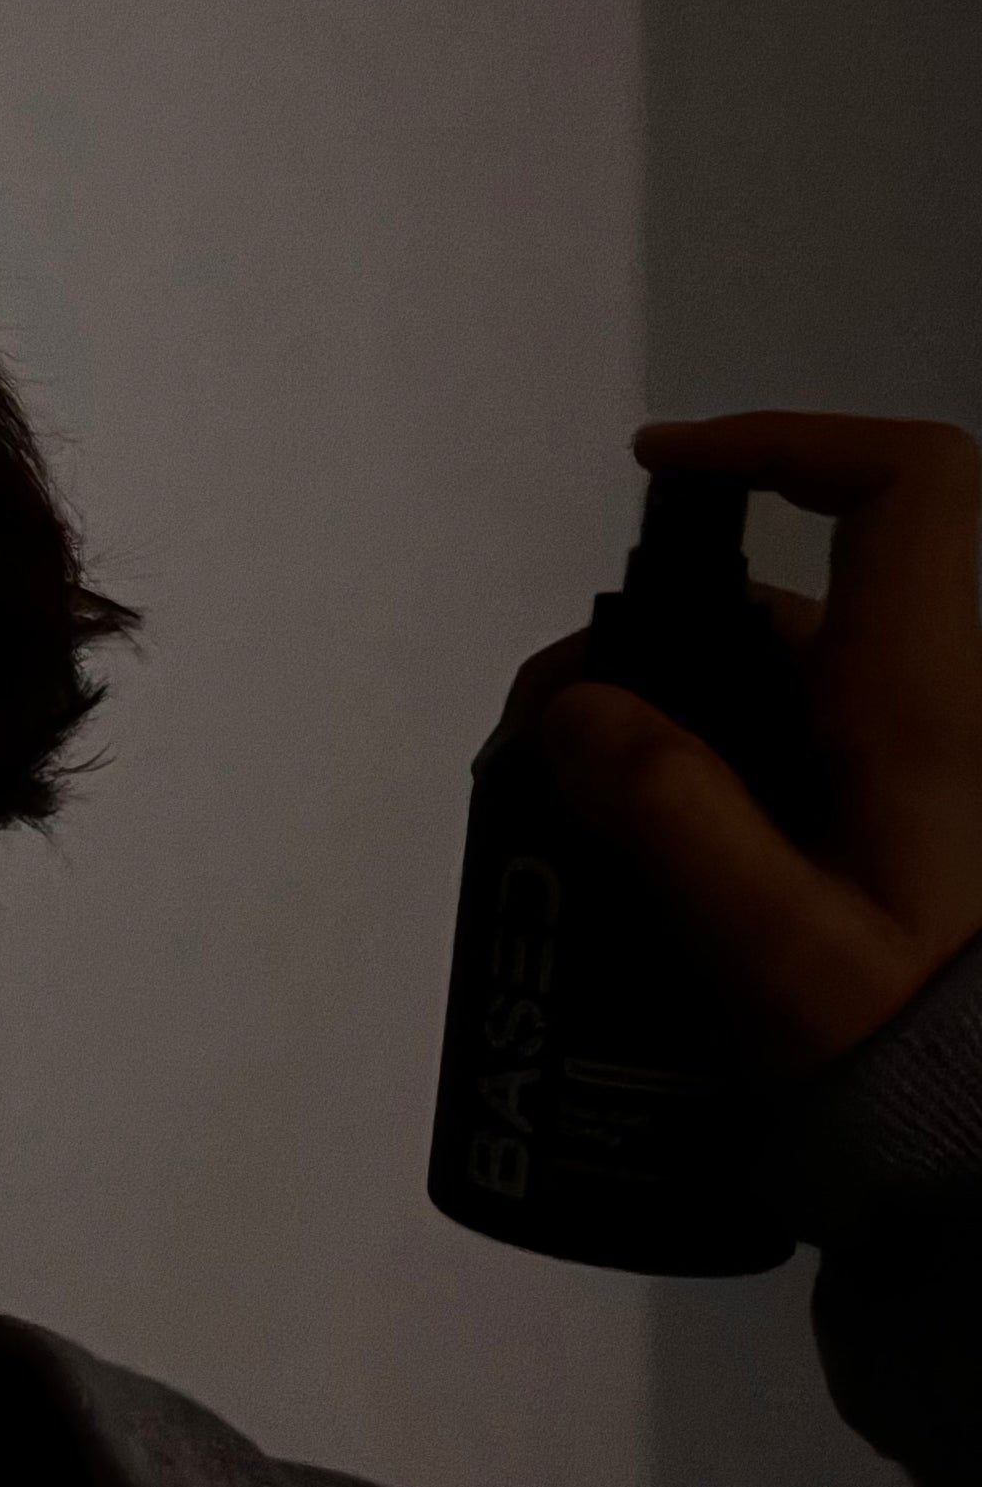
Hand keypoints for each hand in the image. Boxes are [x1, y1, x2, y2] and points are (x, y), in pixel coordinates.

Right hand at [500, 412, 981, 1073]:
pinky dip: (718, 789)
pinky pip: (804, 769)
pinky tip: (647, 878)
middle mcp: (939, 710)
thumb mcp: (779, 946)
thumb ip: (670, 813)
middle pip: (791, 611)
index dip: (788, 440)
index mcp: (927, 697)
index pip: (904, 485)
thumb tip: (575, 705)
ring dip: (674, 732)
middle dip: (655, 648)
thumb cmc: (918, 1046)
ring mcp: (929, 777)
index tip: (666, 472)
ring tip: (572, 829)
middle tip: (547, 742)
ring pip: (788, 697)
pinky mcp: (912, 839)